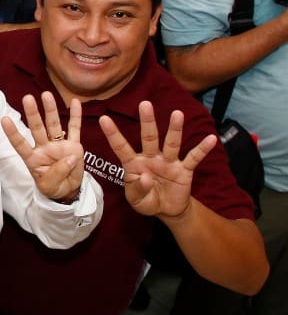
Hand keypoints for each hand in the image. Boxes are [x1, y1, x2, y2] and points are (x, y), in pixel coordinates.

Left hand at [2, 92, 85, 201]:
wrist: (68, 190)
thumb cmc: (53, 187)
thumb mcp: (50, 186)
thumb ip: (57, 173)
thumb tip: (69, 157)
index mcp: (33, 158)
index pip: (20, 144)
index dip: (12, 132)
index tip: (4, 119)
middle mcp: (43, 148)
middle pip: (37, 128)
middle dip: (32, 114)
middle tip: (27, 98)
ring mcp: (58, 145)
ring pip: (53, 124)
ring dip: (50, 110)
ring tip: (46, 94)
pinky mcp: (73, 145)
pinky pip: (74, 128)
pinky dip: (75, 115)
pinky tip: (75, 102)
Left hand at [99, 102, 215, 219]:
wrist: (167, 210)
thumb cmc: (146, 200)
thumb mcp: (136, 200)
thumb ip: (138, 189)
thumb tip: (145, 177)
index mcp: (133, 164)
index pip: (121, 147)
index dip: (113, 134)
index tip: (103, 118)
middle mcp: (151, 158)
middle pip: (149, 137)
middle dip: (147, 121)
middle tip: (145, 104)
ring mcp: (168, 162)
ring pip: (171, 143)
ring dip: (174, 129)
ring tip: (177, 113)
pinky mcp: (184, 170)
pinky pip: (194, 158)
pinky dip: (202, 149)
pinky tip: (211, 138)